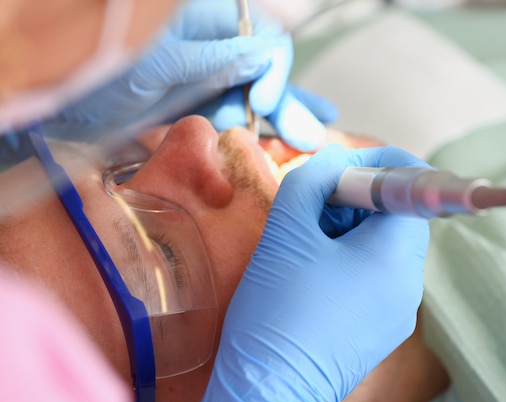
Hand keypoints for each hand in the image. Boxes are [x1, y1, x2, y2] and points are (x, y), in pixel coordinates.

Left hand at [41, 0, 334, 149]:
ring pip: (249, 94)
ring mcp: (199, 74)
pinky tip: (275, 135)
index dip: (271, 72)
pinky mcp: (189, 101)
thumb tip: (266, 55)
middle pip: (261, 72)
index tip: (263, 105)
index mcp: (203, 19)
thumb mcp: (159, 60)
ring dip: (276, 119)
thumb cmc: (96, 70)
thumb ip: (215, 58)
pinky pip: (228, 110)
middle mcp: (208, 44)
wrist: (57, 103)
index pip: (260, 39)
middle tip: (309, 135)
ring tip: (304, 139)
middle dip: (286, 103)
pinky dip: (250, 126)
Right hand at [196, 145, 429, 401]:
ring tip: (302, 245)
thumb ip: (313, 180)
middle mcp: (409, 285)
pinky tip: (309, 274)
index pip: (411, 188)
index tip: (335, 166)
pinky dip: (347, 261)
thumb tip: (336, 158)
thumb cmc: (276, 313)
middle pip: (394, 217)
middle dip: (352, 200)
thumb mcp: (287, 233)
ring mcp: (398, 312)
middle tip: (308, 208)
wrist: (267, 394)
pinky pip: (374, 278)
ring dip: (346, 230)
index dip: (374, 165)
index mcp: (395, 256)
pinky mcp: (380, 330)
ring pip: (381, 247)